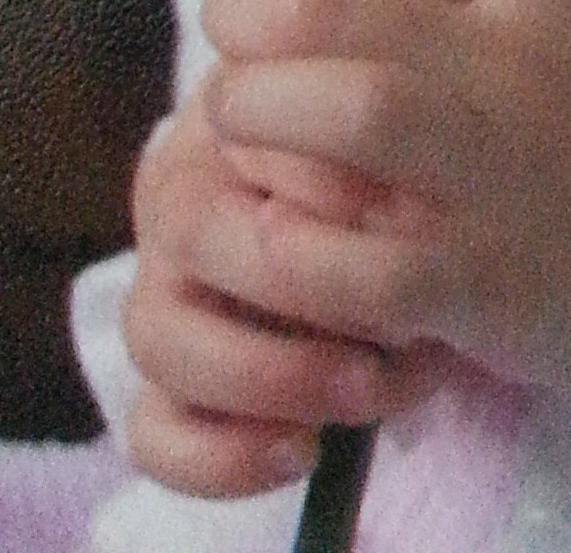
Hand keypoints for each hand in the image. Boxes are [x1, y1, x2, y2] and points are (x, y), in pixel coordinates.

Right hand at [120, 71, 448, 496]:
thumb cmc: (406, 165)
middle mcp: (180, 199)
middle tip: (399, 309)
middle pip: (190, 227)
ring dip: (270, 372)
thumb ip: (384, 127)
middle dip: (297, 276)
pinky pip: (155, 432)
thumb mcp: (408, 127)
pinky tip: (306, 449)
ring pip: (158, 335)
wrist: (415, 238)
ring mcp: (164, 296)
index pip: (235, 122)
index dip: (312, 166)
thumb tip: (386, 213)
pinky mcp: (169, 390)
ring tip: (369, 385)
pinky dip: (222, 455)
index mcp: (228, 115)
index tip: (403, 194)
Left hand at [185, 0, 570, 405]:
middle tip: (230, 57)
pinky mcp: (480, 286)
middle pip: (332, 8)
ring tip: (236, 134)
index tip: (304, 10)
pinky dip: (295, 250)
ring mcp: (500, 175)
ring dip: (259, 119)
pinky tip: (278, 238)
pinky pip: (354, 263)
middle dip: (248, 26)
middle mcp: (519, 61)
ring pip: (343, 115)